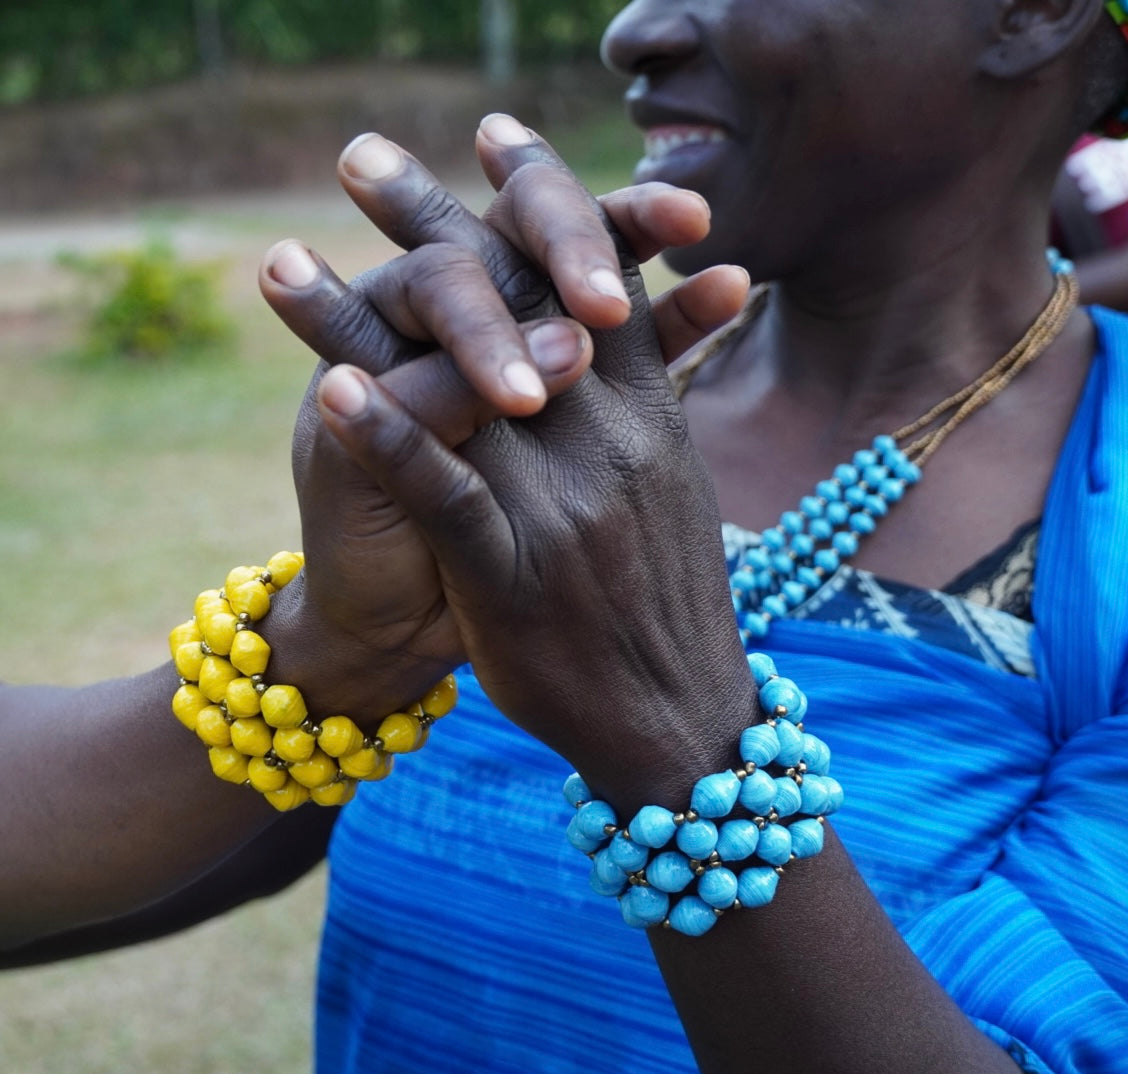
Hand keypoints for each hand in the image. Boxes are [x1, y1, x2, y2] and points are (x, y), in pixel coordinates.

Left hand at [259, 116, 747, 723]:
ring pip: (460, 391)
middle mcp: (608, 446)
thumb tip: (613, 331)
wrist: (679, 718)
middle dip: (436, 223)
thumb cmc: (667, 599)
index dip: (546, 202)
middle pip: (519, 311)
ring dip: (364, 322)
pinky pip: (447, 496)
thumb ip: (644, 403)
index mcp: (651, 418)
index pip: (597, 280)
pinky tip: (331, 391)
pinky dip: (391, 440)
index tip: (496, 137)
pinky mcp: (512, 580)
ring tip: (283, 261)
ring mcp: (560, 512)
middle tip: (362, 157)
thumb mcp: (675, 486)